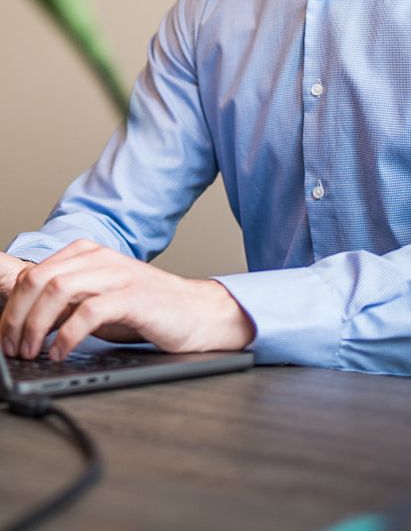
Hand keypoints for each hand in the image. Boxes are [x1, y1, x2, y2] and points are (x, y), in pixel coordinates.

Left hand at [0, 239, 254, 361]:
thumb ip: (66, 303)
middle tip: (13, 347)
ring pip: (58, 289)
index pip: (32, 273)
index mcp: (87, 254)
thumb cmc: (146, 309)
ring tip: (33, 352)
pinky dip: (67, 336)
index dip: (10, 307)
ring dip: (36, 326)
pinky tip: (62, 353)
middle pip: (39, 279)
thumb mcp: (98, 300)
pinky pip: (88, 312)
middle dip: (17, 317)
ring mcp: (117, 275)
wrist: (195, 312)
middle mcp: (100, 258)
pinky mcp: (133, 297)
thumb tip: (24, 324)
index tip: (4, 336)